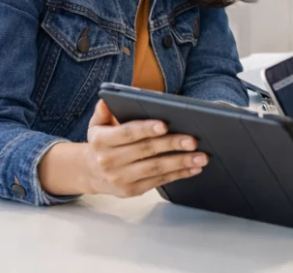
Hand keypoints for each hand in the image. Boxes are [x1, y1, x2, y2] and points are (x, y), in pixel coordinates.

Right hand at [83, 100, 207, 197]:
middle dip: (172, 144)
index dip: (146, 129)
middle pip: (146, 150)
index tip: (165, 125)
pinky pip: (159, 181)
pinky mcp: (132, 190)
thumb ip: (103, 111)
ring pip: (156, 168)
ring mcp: (121, 178)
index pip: (127, 133)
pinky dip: (179, 174)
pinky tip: (194, 168)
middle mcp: (109, 161)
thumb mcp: (97, 125)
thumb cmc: (103, 143)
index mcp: (101, 140)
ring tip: (201, 156)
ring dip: (181, 162)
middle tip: (193, 140)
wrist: (91, 172)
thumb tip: (106, 101)